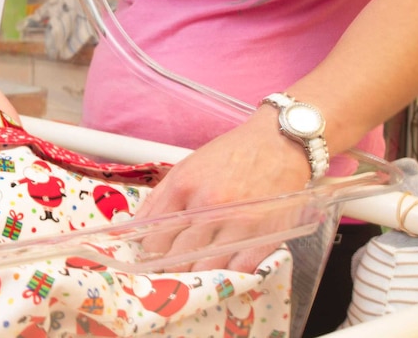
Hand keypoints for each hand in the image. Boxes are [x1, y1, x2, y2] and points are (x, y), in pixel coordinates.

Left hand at [133, 108, 311, 271]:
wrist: (278, 143)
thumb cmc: (231, 153)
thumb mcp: (188, 166)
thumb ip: (162, 195)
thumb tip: (140, 224)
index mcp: (184, 185)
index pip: (154, 232)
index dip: (149, 248)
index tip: (151, 253)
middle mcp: (207, 206)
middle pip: (176, 253)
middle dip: (170, 262)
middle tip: (172, 264)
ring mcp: (236, 223)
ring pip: (204, 267)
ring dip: (196, 271)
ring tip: (195, 267)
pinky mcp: (263, 237)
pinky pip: (237, 270)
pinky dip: (227, 273)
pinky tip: (222, 265)